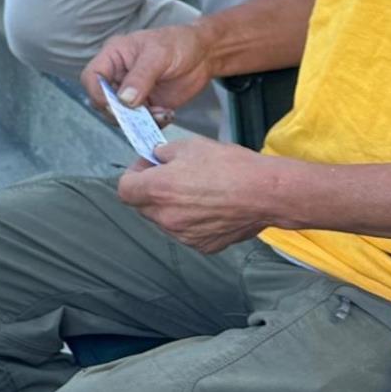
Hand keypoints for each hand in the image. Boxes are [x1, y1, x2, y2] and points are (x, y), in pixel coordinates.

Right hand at [83, 20, 215, 120]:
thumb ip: (140, 77)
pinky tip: (168, 113)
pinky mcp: (146, 106)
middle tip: (142, 113)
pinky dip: (152, 123)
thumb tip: (123, 100)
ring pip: (121, 115)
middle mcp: (118, 75)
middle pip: (103, 101)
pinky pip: (140, 122)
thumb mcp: (159, 55)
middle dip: (121, 112)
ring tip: (163, 113)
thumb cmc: (179, 43)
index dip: (97, 93)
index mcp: (114, 56)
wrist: (203, 54)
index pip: (92, 77)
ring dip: (139, 121)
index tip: (115, 105)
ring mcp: (131, 92)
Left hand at [116, 131, 277, 254]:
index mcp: (158, 190)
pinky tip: (212, 206)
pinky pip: (187, 232)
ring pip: (165, 220)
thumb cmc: (230, 166)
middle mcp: (166, 217)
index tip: (149, 165)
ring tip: (199, 191)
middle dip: (152, 190)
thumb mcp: (191, 145)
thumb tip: (156, 157)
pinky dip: (192, 220)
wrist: (266, 193)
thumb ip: (165, 152)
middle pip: (144, 206)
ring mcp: (184, 235)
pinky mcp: (202, 246)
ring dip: (172, 207)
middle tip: (174, 175)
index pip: (125, 189)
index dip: (135, 174)